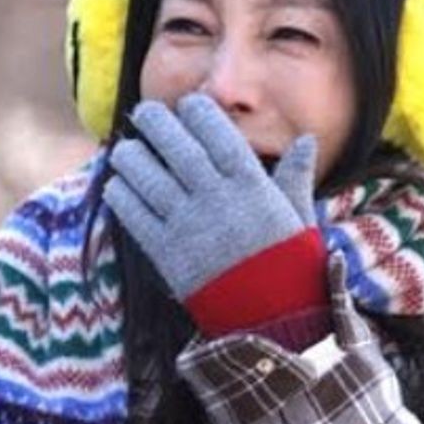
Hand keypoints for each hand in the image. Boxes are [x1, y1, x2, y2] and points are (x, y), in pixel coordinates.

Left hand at [104, 93, 326, 334]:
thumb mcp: (298, 216)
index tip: (188, 103)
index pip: (217, 134)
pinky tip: (117, 185)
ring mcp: (188, 225)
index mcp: (250, 185)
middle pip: (176, 148)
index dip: (198, 112)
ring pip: (148, 177)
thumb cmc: (289, 264)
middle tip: (144, 112)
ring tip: (125, 149)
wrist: (272, 320)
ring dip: (131, 157)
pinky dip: (122, 196)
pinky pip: (135, 215)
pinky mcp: (166, 253)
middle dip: (156, 123)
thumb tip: (306, 140)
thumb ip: (295, 176)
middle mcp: (216, 199)